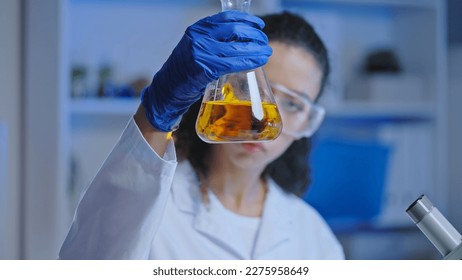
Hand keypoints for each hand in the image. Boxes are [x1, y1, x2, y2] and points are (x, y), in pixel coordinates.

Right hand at [141, 11, 271, 131]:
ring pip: (237, 48)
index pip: (227, 17)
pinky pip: (233, 63)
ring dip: (256, 50)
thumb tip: (242, 41)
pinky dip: (248, 62)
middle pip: (235, 30)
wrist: (167, 89)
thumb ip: (214, 42)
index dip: (247, 19)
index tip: (259, 24)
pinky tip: (258, 62)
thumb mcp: (196, 47)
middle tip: (264, 42)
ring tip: (266, 53)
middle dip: (255, 35)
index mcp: (198, 28)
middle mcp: (199, 37)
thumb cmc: (185, 71)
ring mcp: (201, 52)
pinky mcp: (205, 68)